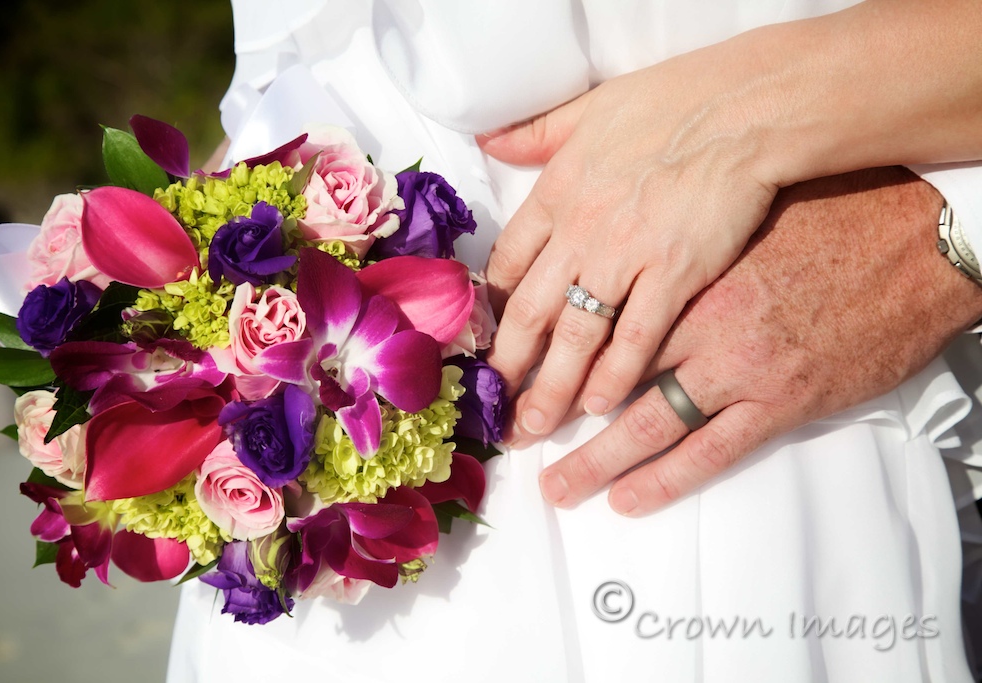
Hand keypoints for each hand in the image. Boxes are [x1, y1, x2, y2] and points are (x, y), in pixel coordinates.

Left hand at [479, 0, 981, 445]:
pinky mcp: (677, 277)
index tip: (485, 344)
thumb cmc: (672, 102)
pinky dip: (613, 376)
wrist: (746, 109)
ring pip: (575, 338)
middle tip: (495, 408)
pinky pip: (636, 339)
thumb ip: (537, 132)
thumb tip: (489, 139)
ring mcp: (627, 257)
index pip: (507, 264)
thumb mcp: (589, 107)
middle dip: (509, 367)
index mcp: (557, 192)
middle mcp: (581, 231)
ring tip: (533, 429)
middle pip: (529, 312)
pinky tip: (597, 407)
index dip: (493, 311)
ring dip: (550, 389)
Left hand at [531, 167, 981, 514]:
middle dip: (555, 412)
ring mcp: (742, 365)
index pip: (599, 317)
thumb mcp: (734, 211)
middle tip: (516, 437)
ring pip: (651, 423)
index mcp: (682, 270)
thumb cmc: (825, 214)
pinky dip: (668, 480)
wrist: (913, 241)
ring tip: (560, 486)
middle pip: (609, 376)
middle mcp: (701, 320)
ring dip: (598, 461)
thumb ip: (673, 235)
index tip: (516, 368)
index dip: (553, 347)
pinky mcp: (784, 400)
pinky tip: (630, 499)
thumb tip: (620, 244)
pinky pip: (713, 452)